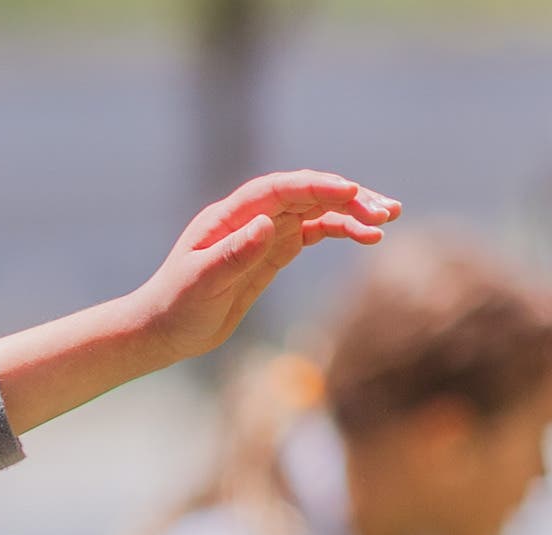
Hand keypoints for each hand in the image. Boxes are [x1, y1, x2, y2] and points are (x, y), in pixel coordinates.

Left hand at [124, 171, 395, 370]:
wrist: (164, 331)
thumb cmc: (176, 307)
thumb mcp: (201, 284)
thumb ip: (233, 254)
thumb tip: (266, 224)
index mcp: (230, 216)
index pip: (280, 190)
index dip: (316, 187)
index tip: (351, 193)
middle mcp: (251, 217)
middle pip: (307, 195)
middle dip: (348, 199)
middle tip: (385, 213)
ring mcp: (265, 232)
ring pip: (316, 211)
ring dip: (353, 213)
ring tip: (387, 220)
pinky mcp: (274, 253)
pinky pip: (313, 232)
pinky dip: (341, 230)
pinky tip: (367, 237)